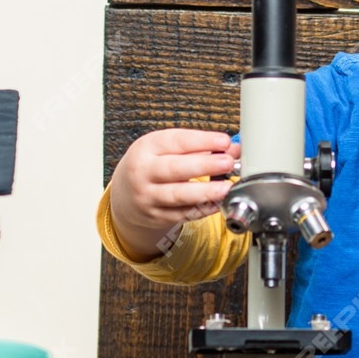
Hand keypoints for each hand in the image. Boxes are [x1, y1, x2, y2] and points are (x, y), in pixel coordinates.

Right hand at [108, 129, 240, 259]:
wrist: (126, 194)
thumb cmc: (152, 164)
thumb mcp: (166, 148)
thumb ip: (198, 146)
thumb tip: (232, 148)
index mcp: (147, 148)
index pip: (176, 141)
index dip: (202, 141)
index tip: (224, 141)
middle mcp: (143, 172)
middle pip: (175, 169)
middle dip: (204, 166)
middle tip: (228, 163)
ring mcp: (148, 196)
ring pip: (178, 196)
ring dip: (206, 192)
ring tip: (227, 188)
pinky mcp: (156, 216)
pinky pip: (182, 214)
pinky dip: (202, 209)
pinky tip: (218, 203)